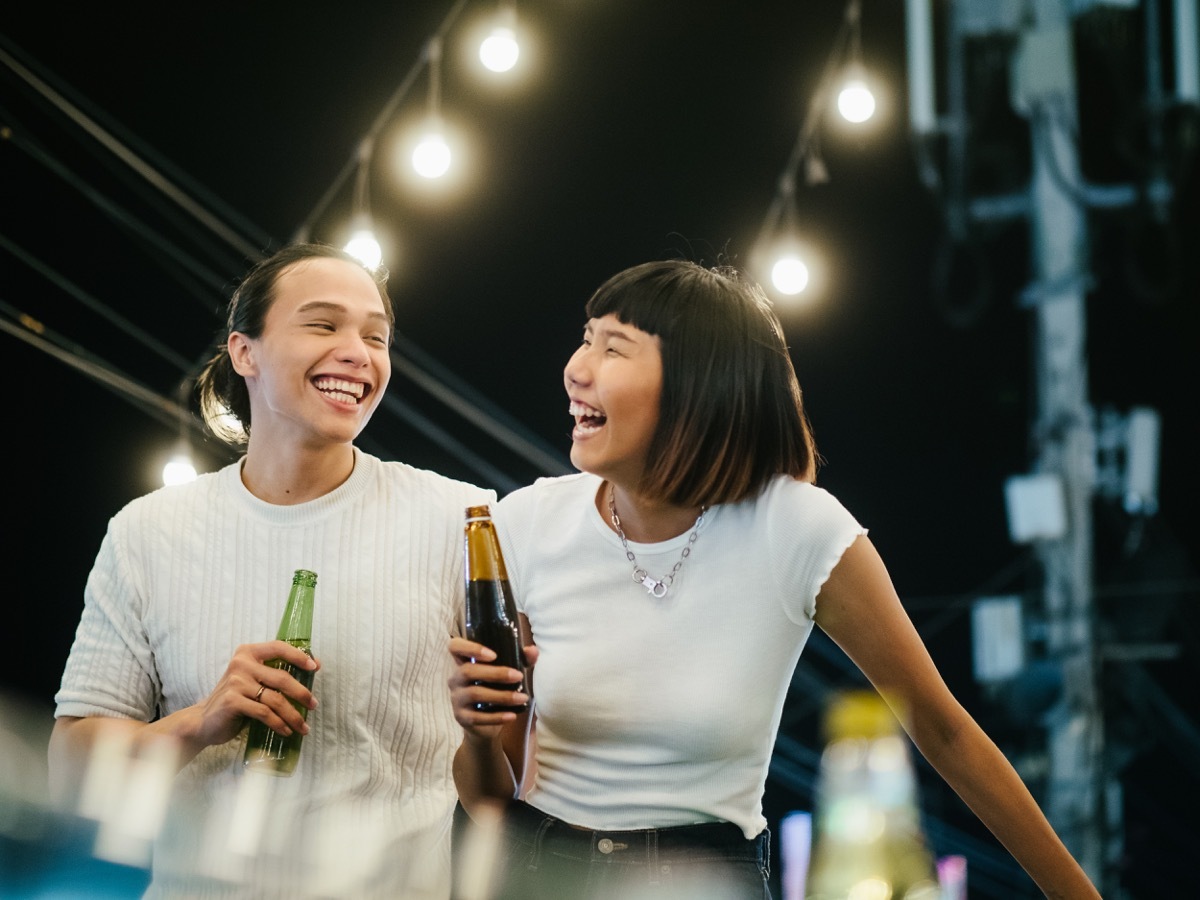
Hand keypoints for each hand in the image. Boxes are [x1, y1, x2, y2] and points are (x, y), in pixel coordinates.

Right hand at [189, 640, 319, 751]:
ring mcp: (236, 682)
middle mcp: (241, 664)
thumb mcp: (254, 679)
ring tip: (303, 726)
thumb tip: (315, 665)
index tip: (315, 667)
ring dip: (293, 715)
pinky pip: (265, 713)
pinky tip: (286, 731)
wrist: (204, 720)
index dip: (299, 656)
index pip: (278, 647)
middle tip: (314, 705)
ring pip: (276, 700)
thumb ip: (275, 672)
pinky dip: (279, 724)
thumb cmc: (236, 698)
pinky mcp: (233, 701)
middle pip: (282, 678)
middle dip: (302, 693)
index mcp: (248, 652)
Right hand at [448, 636, 535, 737]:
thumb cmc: (496, 689)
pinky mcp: (461, 717)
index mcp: (464, 661)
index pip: (455, 646)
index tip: (493, 654)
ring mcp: (456, 698)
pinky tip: (512, 716)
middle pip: (467, 671)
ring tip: (522, 698)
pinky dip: (497, 716)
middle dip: (495, 673)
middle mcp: (456, 678)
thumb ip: (520, 659)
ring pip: (475, 693)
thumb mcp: (508, 672)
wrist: (486, 725)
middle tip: (518, 676)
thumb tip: (533, 651)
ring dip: (501, 696)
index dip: (470, 647)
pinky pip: (477, 716)